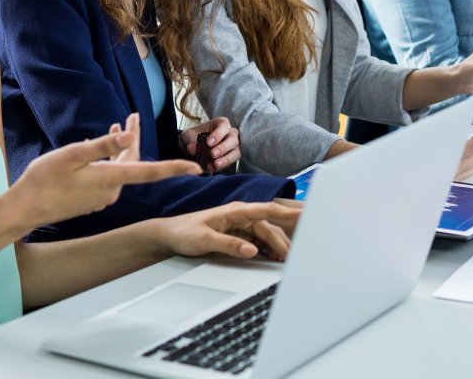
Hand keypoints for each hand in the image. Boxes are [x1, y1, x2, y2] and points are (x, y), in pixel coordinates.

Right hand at [7, 114, 199, 233]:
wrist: (23, 210)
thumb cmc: (44, 180)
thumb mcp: (72, 155)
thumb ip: (102, 146)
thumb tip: (128, 138)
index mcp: (110, 179)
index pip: (150, 172)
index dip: (175, 168)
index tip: (197, 168)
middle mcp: (111, 191)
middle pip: (132, 162)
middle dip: (134, 139)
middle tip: (133, 116)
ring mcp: (101, 198)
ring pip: (119, 169)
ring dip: (119, 149)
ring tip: (117, 126)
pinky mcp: (92, 200)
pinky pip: (107, 176)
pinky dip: (106, 161)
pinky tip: (94, 148)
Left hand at [159, 202, 300, 261]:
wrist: (169, 236)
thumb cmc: (183, 232)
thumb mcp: (204, 240)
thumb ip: (228, 244)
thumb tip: (252, 251)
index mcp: (234, 211)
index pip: (266, 210)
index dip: (286, 213)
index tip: (304, 214)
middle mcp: (240, 217)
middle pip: (269, 228)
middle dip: (283, 241)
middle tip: (294, 257)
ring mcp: (240, 227)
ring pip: (265, 236)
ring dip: (277, 247)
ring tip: (287, 261)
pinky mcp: (237, 237)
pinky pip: (258, 243)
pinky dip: (267, 251)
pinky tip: (274, 259)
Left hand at [180, 117, 239, 171]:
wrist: (192, 149)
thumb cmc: (193, 138)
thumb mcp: (188, 136)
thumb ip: (190, 140)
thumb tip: (192, 148)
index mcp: (221, 124)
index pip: (223, 126)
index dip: (218, 134)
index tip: (208, 142)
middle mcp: (230, 134)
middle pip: (233, 139)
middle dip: (223, 147)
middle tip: (213, 154)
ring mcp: (232, 147)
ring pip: (236, 152)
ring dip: (226, 159)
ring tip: (215, 164)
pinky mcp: (231, 159)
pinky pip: (231, 163)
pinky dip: (222, 166)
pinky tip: (212, 168)